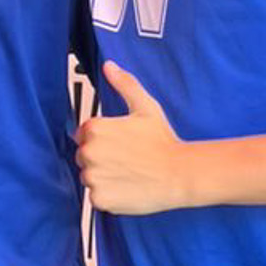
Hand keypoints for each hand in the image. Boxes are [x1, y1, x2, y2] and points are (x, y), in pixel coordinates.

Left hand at [76, 61, 189, 214]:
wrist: (180, 174)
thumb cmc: (164, 142)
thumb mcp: (145, 106)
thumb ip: (124, 84)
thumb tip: (109, 66)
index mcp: (95, 129)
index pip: (85, 134)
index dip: (104, 139)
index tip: (120, 144)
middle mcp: (89, 152)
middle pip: (85, 156)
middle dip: (101, 158)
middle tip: (127, 159)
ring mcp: (93, 177)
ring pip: (89, 177)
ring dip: (104, 177)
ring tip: (129, 173)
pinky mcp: (100, 198)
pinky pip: (96, 197)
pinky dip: (108, 195)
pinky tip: (127, 187)